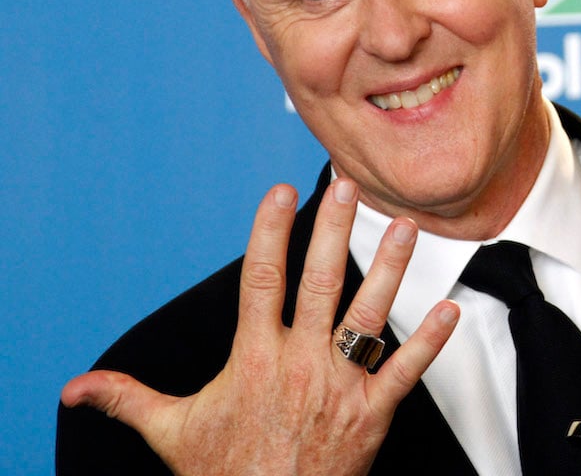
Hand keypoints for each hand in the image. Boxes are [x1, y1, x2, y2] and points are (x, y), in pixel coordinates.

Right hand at [60, 178, 459, 474]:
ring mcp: (340, 385)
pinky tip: (450, 309)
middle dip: (335, 230)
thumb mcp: (171, 432)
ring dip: (390, 269)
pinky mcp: (372, 413)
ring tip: (406, 228)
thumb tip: (76, 387)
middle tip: (349, 188)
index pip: (261, 280)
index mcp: (255, 358)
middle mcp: (300, 363)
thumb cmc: (226, 473)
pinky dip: (430, 341)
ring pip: (369, 315)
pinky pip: (407, 371)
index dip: (271, 232)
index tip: (281, 194)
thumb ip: (129, 398)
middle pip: (320, 283)